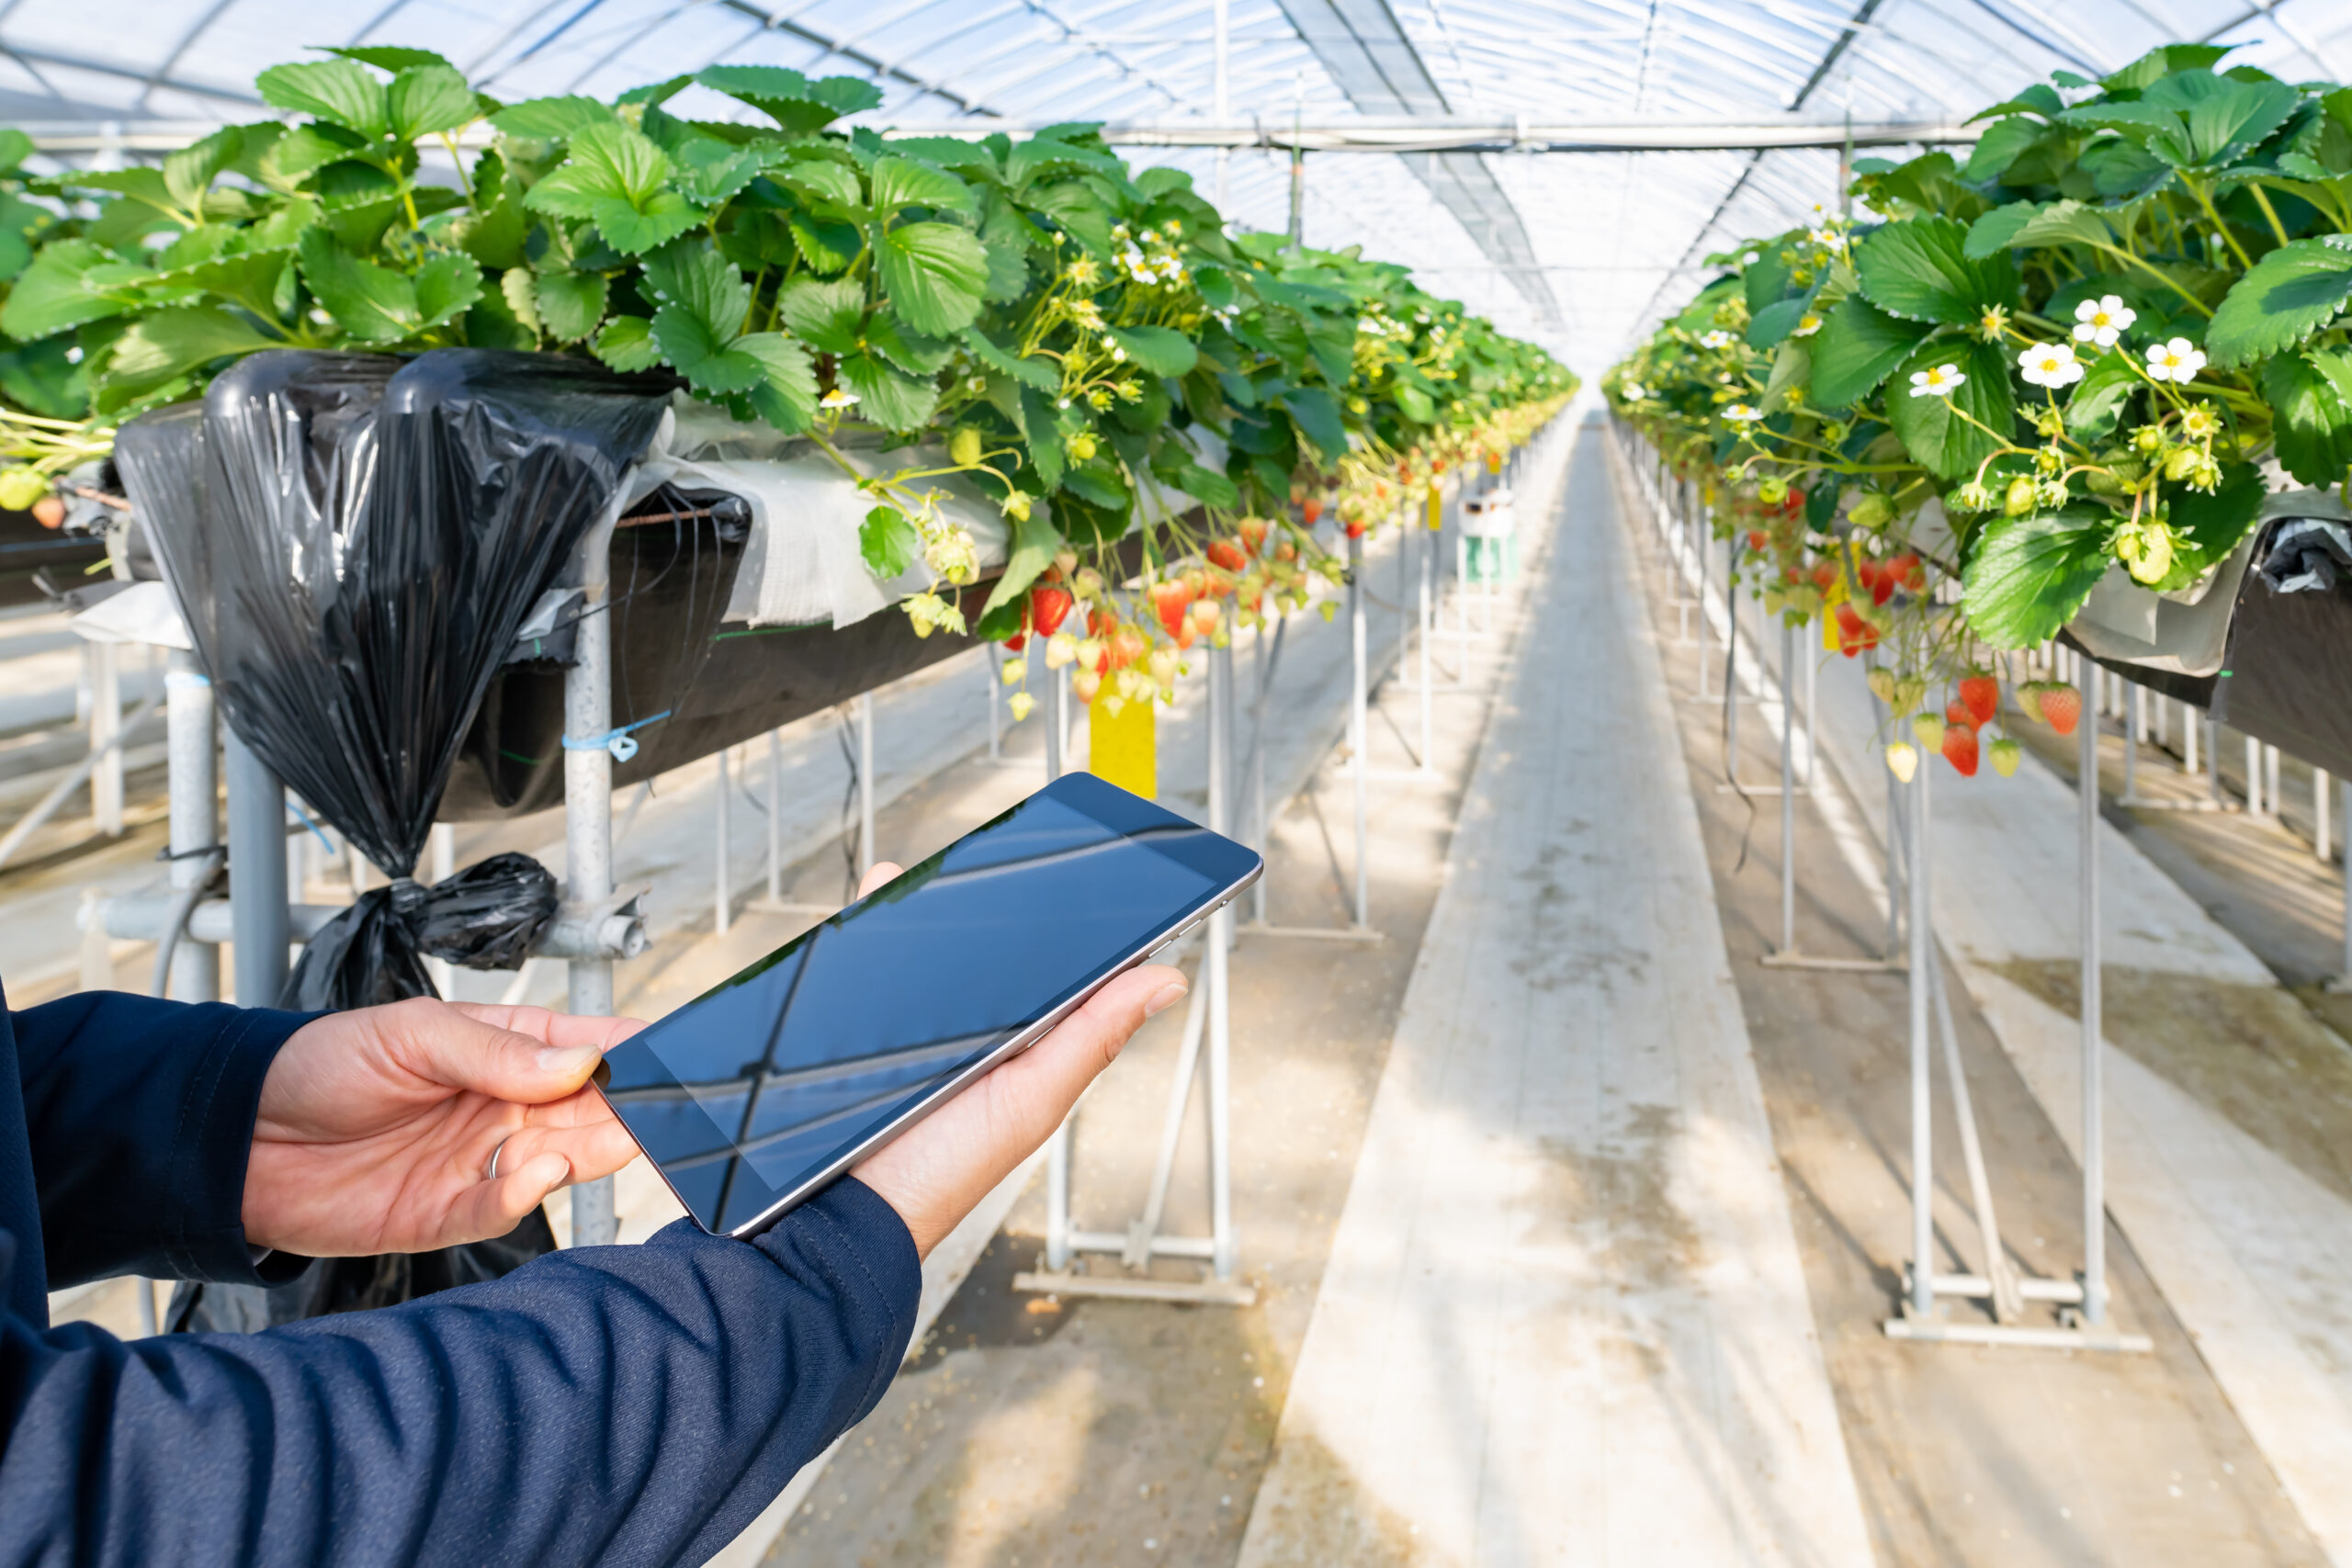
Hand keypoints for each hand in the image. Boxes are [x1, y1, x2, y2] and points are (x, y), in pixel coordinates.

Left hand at [243, 999, 644, 1256]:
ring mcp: (481, 1163)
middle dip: (627, 1111)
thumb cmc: (317, 1067)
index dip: (634, 1051)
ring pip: (562, 1162)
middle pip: (591, 1112)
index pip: (590, 1047)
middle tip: (652, 1112)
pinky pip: (502, 1212)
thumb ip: (497, 1052)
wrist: (236, 1139)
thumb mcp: (410, 1035)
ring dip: (588, 1154)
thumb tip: (582, 1061)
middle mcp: (505, 1108)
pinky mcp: (448, 1216)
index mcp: (506, 1050)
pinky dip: (522, 1199)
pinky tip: (530, 1176)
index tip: (671, 1057)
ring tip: (599, 1141)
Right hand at [847, 863, 1187, 1259]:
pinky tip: (876, 895)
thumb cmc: (939, 1173)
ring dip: (922, 905)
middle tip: (996, 854)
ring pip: (920, 945)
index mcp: (1020, 1045)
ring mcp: (906, 1023)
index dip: (1070, 920)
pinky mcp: (852, 1017)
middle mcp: (966, 1031)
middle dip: (986, 899)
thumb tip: (1170, 980)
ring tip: (931, 870)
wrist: (835, 1212)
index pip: (1054, 967)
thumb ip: (1092, 1036)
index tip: (1088, 867)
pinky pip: (861, 959)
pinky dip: (867, 926)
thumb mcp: (1031, 1098)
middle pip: (983, 947)